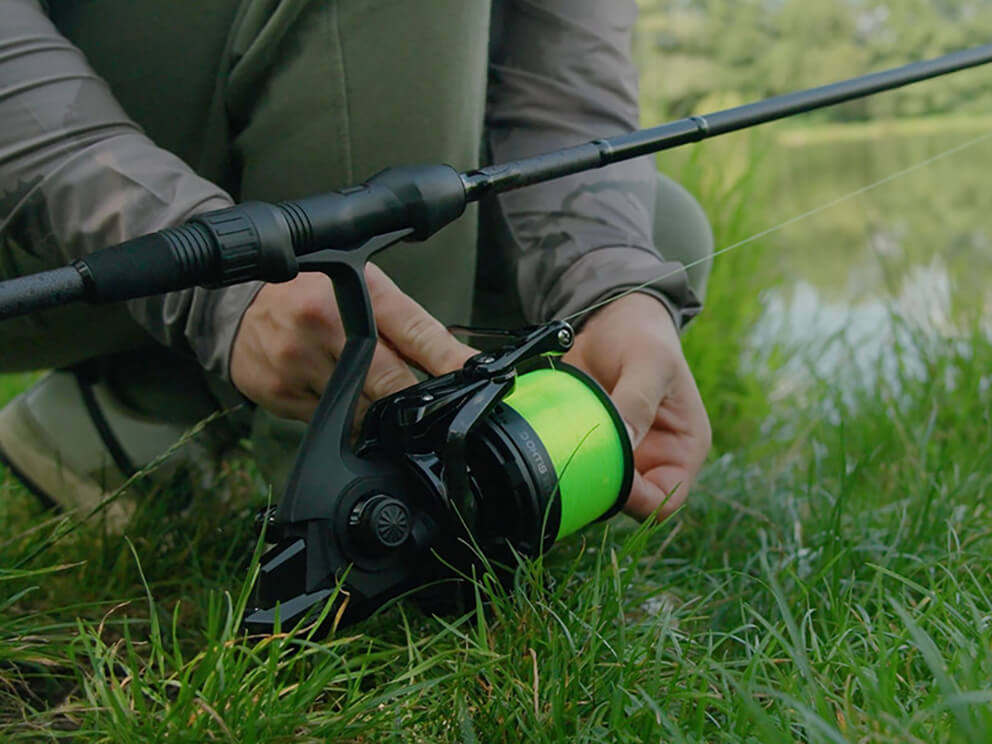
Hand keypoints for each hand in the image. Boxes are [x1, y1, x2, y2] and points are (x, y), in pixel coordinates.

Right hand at [230, 264, 475, 420]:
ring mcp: (299, 361)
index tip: (478, 380)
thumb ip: (404, 325)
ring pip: (361, 411)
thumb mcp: (361, 288)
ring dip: (376, 413)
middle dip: (415, 401)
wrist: (236, 307)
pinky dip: (341, 420)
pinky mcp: (279, 393)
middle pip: (390, 382)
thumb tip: (454, 368)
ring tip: (368, 392)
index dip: (451, 361)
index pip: (416, 331)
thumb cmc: (313, 294)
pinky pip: (327, 424)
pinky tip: (332, 396)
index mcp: (357, 292)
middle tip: (432, 412)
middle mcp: (327, 324)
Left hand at [564, 293, 710, 521]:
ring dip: (577, 476)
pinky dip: (560, 461)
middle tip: (574, 463)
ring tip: (561, 446)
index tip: (607, 477)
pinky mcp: (591, 446)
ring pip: (597, 489)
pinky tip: (549, 442)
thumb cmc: (643, 335)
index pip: (666, 499)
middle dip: (600, 490)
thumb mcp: (649, 361)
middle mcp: (653, 459)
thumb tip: (623, 442)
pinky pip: (574, 468)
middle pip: (628, 503)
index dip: (638, 500)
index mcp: (683, 447)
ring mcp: (621, 456)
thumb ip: (638, 401)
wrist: (609, 319)